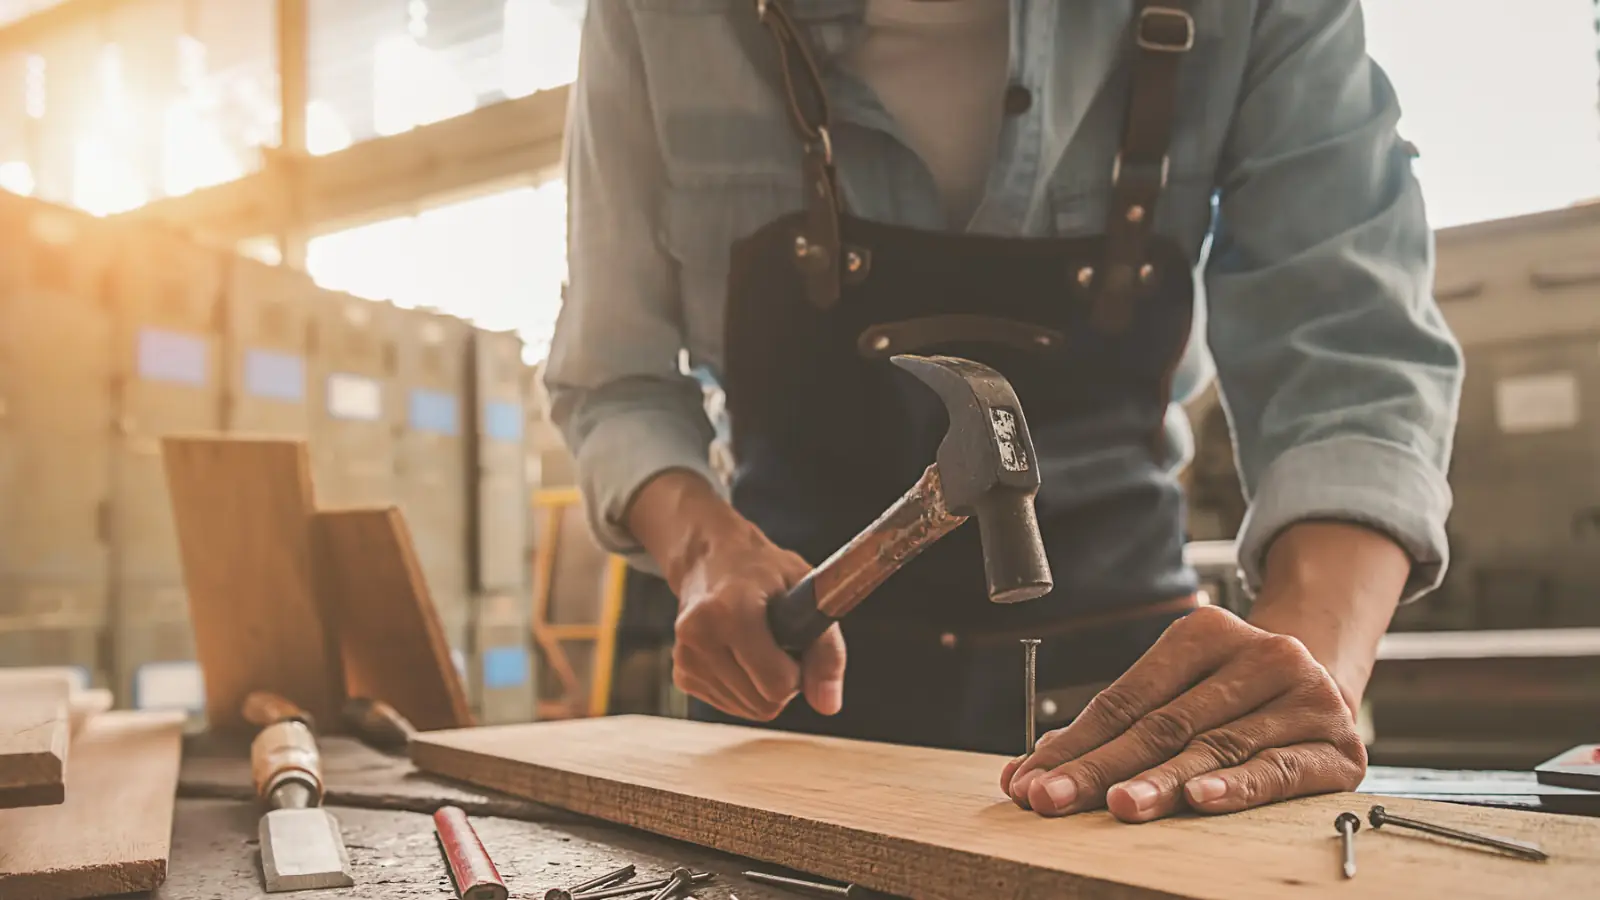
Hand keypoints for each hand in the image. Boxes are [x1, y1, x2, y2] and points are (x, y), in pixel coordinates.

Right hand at [628, 470, 846, 721]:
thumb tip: (829, 705)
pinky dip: (745, 688)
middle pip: (764, 704)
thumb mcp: (806, 592)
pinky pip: (732, 705)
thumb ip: (827, 649)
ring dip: (764, 686)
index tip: (796, 642)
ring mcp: (686, 658)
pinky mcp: (681, 675)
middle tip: (780, 643)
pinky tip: (739, 654)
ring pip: (749, 710)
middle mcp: (699, 636)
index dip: (800, 670)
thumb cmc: (763, 571)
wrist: (710, 559)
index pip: (778, 684)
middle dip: (783, 682)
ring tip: (758, 644)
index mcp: (730, 611)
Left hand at [999, 605, 1364, 821]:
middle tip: (1054, 799)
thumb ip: (1114, 728)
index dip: (1076, 742)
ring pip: (1214, 748)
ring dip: (1160, 782)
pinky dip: (1236, 788)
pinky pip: (1277, 770)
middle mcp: (1259, 655)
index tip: (1030, 780)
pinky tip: (1201, 801)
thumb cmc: (1235, 695)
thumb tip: (1031, 770)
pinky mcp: (1335, 745)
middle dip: (1101, 767)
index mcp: (1206, 633)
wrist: (1329, 685)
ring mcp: (1303, 697)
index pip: (1126, 698)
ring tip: (1118, 805)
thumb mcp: (1179, 689)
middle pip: (1163, 723)